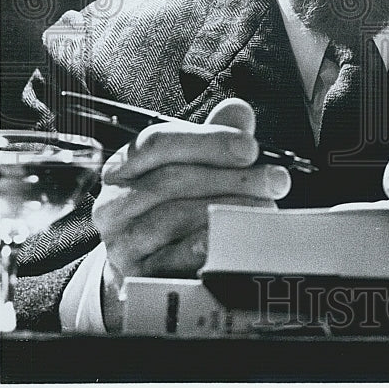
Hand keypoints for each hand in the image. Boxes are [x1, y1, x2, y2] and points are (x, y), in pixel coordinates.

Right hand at [92, 98, 289, 329]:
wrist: (152, 269)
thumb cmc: (176, 209)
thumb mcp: (193, 169)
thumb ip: (213, 140)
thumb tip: (238, 110)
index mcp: (124, 167)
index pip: (157, 143)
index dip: (207, 141)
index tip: (250, 148)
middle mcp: (113, 202)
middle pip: (171, 180)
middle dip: (231, 177)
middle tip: (275, 180)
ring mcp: (121, 241)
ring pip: (173, 217)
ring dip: (227, 209)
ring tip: (265, 207)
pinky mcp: (135, 277)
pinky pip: (171, 258)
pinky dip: (205, 244)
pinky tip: (231, 237)